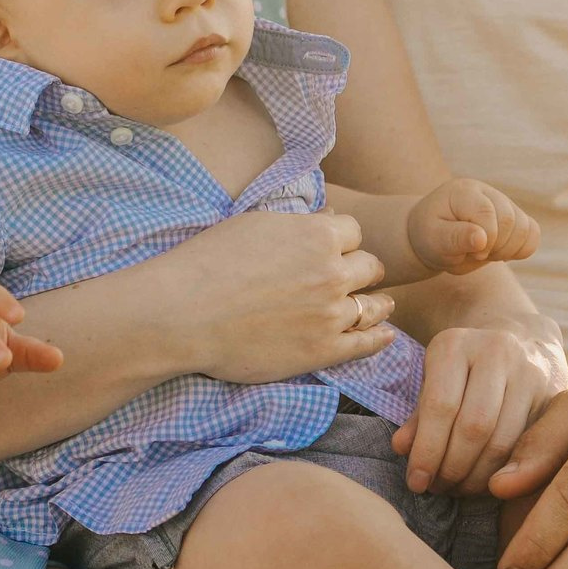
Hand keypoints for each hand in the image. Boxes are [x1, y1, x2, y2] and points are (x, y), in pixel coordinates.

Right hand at [155, 210, 398, 383]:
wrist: (183, 314)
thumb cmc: (209, 262)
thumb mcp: (255, 224)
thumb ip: (298, 223)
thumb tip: (328, 217)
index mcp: (318, 235)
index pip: (354, 232)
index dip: (343, 240)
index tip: (335, 248)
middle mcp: (333, 273)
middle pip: (370, 267)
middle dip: (361, 269)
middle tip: (355, 276)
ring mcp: (330, 315)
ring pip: (373, 306)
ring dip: (377, 303)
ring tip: (380, 305)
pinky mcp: (322, 351)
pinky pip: (365, 344)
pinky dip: (378, 338)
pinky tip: (384, 335)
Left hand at [394, 324, 564, 495]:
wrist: (521, 337)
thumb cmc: (466, 367)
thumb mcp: (435, 378)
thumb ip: (419, 414)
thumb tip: (402, 450)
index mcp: (455, 344)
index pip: (440, 406)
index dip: (427, 451)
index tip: (416, 482)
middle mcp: (496, 351)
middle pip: (474, 427)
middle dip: (452, 468)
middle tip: (438, 489)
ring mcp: (529, 372)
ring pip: (504, 441)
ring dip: (478, 477)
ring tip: (459, 489)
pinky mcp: (555, 395)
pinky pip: (528, 446)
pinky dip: (505, 473)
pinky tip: (486, 482)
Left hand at [407, 178, 541, 275]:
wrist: (433, 236)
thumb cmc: (430, 237)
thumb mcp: (433, 240)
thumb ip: (455, 239)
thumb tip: (481, 239)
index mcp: (464, 192)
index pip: (487, 213)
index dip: (484, 240)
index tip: (470, 253)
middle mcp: (487, 192)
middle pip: (510, 221)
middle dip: (495, 247)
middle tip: (475, 255)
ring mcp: (503, 203)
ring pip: (526, 228)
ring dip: (508, 250)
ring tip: (485, 254)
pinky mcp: (514, 217)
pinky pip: (533, 233)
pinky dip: (521, 249)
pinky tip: (499, 253)